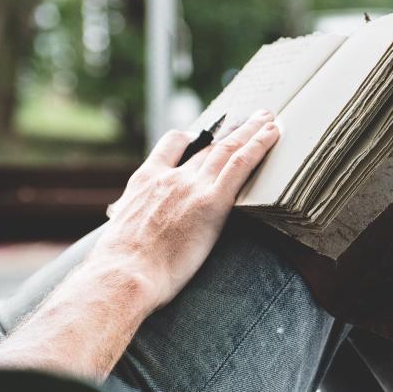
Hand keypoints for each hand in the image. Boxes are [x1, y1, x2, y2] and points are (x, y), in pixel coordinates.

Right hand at [91, 109, 279, 309]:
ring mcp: (191, 187)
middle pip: (207, 146)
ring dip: (251, 131)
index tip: (205, 133)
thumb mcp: (120, 231)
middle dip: (230, 131)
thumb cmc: (120, 267)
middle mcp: (170, 176)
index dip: (191, 136)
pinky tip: (272, 134)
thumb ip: (135, 221)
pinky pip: (240, 165)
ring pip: (227, 149)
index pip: (171, 145)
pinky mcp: (212, 202)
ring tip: (269, 119)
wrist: (124, 273)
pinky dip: (259, 145)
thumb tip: (138, 235)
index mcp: (145, 180)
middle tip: (249, 118)